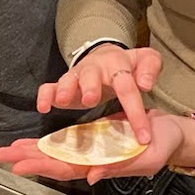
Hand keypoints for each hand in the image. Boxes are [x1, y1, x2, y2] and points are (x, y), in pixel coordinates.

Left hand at [0, 109, 189, 185]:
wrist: (173, 133)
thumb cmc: (164, 146)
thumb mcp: (146, 157)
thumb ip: (119, 166)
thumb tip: (91, 175)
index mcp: (101, 165)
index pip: (65, 168)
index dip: (42, 167)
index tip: (19, 165)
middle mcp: (91, 159)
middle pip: (53, 161)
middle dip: (26, 159)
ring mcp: (91, 149)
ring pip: (56, 152)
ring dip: (32, 151)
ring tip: (8, 150)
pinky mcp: (93, 137)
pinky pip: (66, 142)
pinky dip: (48, 143)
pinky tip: (33, 144)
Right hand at [39, 45, 163, 144]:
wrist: (106, 56)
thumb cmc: (128, 66)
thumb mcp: (146, 61)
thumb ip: (150, 69)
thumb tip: (145, 84)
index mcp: (118, 64)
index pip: (128, 88)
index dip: (136, 112)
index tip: (143, 138)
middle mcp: (95, 67)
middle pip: (91, 76)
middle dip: (90, 86)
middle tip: (90, 100)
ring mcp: (77, 75)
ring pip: (68, 79)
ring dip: (65, 90)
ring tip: (62, 102)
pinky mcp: (62, 84)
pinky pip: (49, 87)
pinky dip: (45, 96)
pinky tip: (43, 108)